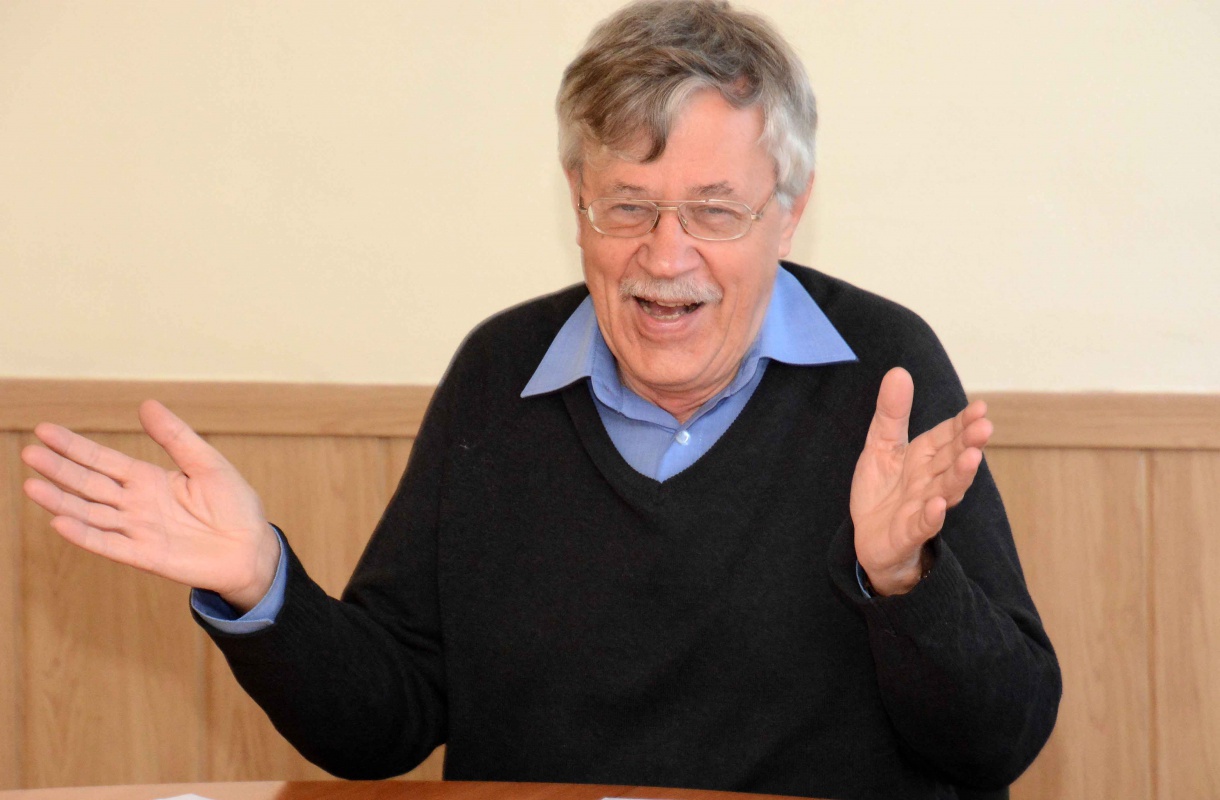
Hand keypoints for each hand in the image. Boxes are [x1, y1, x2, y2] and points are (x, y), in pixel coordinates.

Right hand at [21, 400, 278, 611]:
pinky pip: (111, 544)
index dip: (74, 447)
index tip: (44, 431)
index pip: (103, 460)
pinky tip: (61, 522)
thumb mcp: (207, 462)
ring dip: (62, 501)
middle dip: (59, 469)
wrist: (252, 548)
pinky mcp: (147, 556)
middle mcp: (136, 504)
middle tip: (28, 453)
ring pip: (91, 514)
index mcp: (149, 479)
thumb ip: (176, 437)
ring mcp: (138, 530)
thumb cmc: (234, 505)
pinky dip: (86, 535)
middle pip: (89, 484)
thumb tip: (147, 404)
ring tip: (31, 486)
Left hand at [850, 368, 992, 595]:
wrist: (868, 540)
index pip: (947, 437)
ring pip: (945, 490)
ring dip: (959, 475)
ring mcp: (921, 508)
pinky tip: (939, 505)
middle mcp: (929, 481)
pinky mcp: (907, 533)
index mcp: (924, 458)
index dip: (962, 423)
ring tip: (972, 458)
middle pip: (951, 460)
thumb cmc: (882, 491)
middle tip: (985, 427)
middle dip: (967, 444)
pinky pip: (922, 525)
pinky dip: (932, 515)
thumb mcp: (880, 446)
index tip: (981, 407)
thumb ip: (892, 413)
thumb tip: (899, 371)